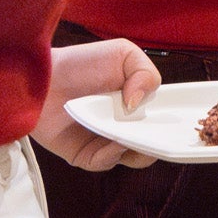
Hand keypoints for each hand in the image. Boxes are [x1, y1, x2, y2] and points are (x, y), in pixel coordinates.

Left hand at [35, 39, 159, 169]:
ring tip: (131, 135)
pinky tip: (113, 140)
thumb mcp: (124, 55)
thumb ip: (146, 74)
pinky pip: (106, 162)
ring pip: (133, 157)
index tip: (175, 124)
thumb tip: (138, 105)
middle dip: (159, 142)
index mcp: (139, 106)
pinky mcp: (85, 155)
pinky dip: (113, 154)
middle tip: (156, 134)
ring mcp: (106, 143)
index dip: (170, 125)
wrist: (42, 76)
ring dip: (138, 149)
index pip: (163, 123)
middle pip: (154, 144)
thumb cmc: (82, 63)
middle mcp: (125, 127)